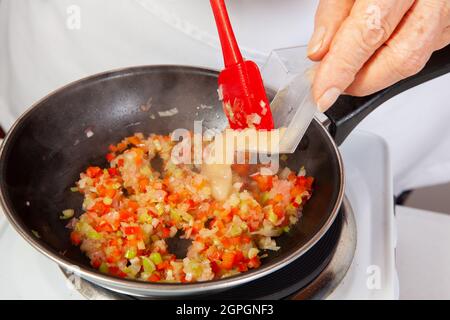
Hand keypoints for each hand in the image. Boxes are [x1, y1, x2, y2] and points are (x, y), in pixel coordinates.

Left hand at [308, 0, 449, 111]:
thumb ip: (334, 12)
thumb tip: (320, 52)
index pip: (370, 32)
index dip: (342, 68)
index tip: (323, 93)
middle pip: (400, 58)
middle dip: (359, 80)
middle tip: (331, 81)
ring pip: (413, 60)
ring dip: (374, 73)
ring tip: (348, 66)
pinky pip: (423, 52)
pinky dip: (391, 60)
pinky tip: (374, 52)